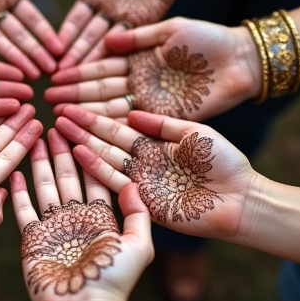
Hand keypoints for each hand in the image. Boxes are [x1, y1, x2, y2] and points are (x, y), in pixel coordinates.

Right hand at [10, 129, 152, 300]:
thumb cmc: (114, 281)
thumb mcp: (139, 246)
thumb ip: (138, 214)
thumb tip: (132, 182)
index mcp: (102, 218)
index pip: (94, 178)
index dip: (88, 155)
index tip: (82, 130)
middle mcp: (76, 218)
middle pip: (68, 177)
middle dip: (63, 151)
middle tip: (56, 125)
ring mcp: (53, 227)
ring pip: (45, 187)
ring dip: (39, 163)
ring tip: (34, 138)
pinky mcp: (32, 238)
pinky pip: (24, 210)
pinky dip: (19, 192)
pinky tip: (16, 172)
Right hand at [45, 17, 260, 121]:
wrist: (244, 60)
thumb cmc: (208, 39)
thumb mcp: (170, 30)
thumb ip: (138, 37)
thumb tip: (106, 41)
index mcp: (138, 61)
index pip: (100, 68)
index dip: (77, 73)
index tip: (53, 77)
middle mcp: (140, 85)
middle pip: (101, 93)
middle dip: (75, 97)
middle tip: (48, 102)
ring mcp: (152, 105)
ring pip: (113, 111)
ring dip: (87, 115)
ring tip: (61, 119)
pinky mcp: (166, 121)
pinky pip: (135, 127)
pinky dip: (113, 129)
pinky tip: (91, 132)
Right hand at [51, 0, 185, 69]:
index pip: (75, 20)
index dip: (64, 37)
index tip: (50, 52)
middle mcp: (107, 11)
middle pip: (88, 37)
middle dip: (74, 56)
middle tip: (60, 76)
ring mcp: (128, 18)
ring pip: (109, 44)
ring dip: (94, 61)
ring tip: (80, 78)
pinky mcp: (149, 21)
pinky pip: (134, 40)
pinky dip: (122, 55)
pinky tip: (111, 69)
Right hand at [56, 105, 259, 240]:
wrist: (243, 199)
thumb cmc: (225, 162)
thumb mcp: (195, 131)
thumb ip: (162, 123)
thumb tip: (131, 110)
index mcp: (156, 141)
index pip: (120, 124)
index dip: (97, 113)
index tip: (76, 101)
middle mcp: (144, 159)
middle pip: (106, 139)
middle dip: (82, 126)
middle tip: (56, 111)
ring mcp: (142, 179)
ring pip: (105, 157)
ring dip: (82, 144)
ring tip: (58, 129)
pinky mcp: (143, 199)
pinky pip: (115, 180)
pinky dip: (96, 167)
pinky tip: (78, 154)